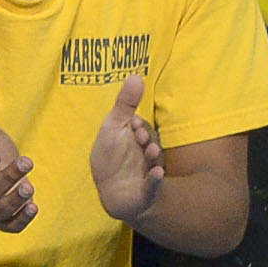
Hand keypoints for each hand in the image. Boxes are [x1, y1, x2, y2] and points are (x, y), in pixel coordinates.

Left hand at [88, 75, 163, 225]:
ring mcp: (147, 171)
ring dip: (152, 156)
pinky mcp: (146, 190)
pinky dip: (155, 179)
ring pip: (154, 162)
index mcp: (137, 138)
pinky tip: (156, 173)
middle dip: (146, 138)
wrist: (113, 191)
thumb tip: (136, 76)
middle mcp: (146, 154)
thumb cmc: (111, 157)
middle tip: (139, 135)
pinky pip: (153, 185)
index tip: (133, 121)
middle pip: (149, 144)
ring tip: (150, 150)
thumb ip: (125, 104)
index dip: (138, 125)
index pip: (141, 128)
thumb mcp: (113, 127)